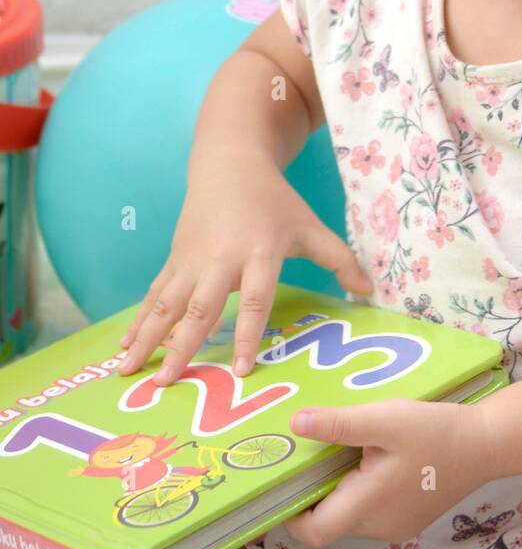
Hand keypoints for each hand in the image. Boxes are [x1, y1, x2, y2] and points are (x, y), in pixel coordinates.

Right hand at [116, 148, 372, 385]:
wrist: (231, 164)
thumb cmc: (276, 202)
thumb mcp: (310, 227)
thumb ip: (339, 260)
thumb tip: (369, 291)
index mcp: (259, 253)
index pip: (253, 300)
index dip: (245, 335)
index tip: (238, 371)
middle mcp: (221, 258)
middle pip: (199, 308)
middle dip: (182, 347)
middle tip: (168, 383)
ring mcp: (192, 259)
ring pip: (167, 304)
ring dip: (148, 338)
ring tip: (128, 372)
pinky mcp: (175, 258)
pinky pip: (155, 293)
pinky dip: (139, 320)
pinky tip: (124, 345)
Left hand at [283, 398, 488, 546]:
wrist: (487, 445)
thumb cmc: (436, 431)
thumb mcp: (385, 419)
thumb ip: (339, 424)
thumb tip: (295, 425)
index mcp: (369, 506)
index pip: (314, 531)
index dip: (290, 514)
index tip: (283, 483)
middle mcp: (380, 526)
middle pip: (331, 522)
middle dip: (316, 492)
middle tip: (312, 454)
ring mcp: (397, 526)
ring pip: (352, 517)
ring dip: (340, 490)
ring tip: (344, 451)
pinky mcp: (410, 519)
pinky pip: (372, 512)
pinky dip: (362, 491)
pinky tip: (372, 459)